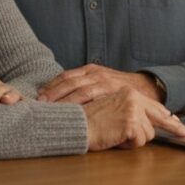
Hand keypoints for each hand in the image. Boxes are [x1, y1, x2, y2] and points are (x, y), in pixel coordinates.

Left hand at [38, 64, 163, 104]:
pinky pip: (97, 99)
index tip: (38, 96)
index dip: (51, 86)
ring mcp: (107, 83)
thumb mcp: (100, 81)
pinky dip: (84, 107)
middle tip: (40, 105)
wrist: (146, 88)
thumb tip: (56, 97)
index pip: (66, 76)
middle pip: (70, 82)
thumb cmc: (118, 89)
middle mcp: (97, 74)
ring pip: (81, 91)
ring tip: (52, 112)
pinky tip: (75, 115)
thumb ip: (83, 85)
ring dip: (65, 102)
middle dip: (54, 94)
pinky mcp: (116, 92)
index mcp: (90, 70)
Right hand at [83, 87, 184, 150]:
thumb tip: (148, 126)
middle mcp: (133, 97)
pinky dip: (127, 145)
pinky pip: (139, 141)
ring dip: (133, 140)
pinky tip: (114, 138)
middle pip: (159, 117)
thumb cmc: (88, 120)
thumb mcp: (111, 110)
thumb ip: (129, 113)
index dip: (169, 118)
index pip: (154, 106)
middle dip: (173, 127)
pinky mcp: (131, 123)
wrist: (74, 124)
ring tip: (115, 135)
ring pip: (148, 134)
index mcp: (128, 92)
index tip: (182, 126)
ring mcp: (133, 109)